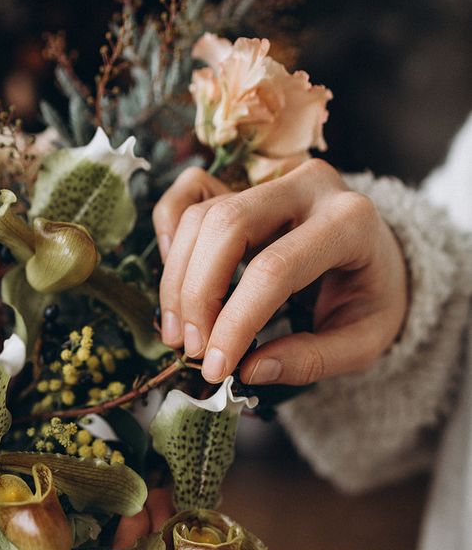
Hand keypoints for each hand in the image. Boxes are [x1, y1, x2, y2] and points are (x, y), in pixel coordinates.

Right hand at [152, 160, 408, 385]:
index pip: (274, 268)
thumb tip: (251, 369)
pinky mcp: (245, 183)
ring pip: (202, 215)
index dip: (235, 321)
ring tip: (181, 334)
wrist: (381, 258)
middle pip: (227, 226)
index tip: (215, 367)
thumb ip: (312, 359)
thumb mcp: (364, 343)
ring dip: (178, 279)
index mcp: (349, 222)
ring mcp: (273, 180)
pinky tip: (173, 278)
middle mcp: (309, 187)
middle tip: (193, 349)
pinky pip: (191, 193)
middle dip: (197, 295)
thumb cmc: (373, 299)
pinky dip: (169, 231)